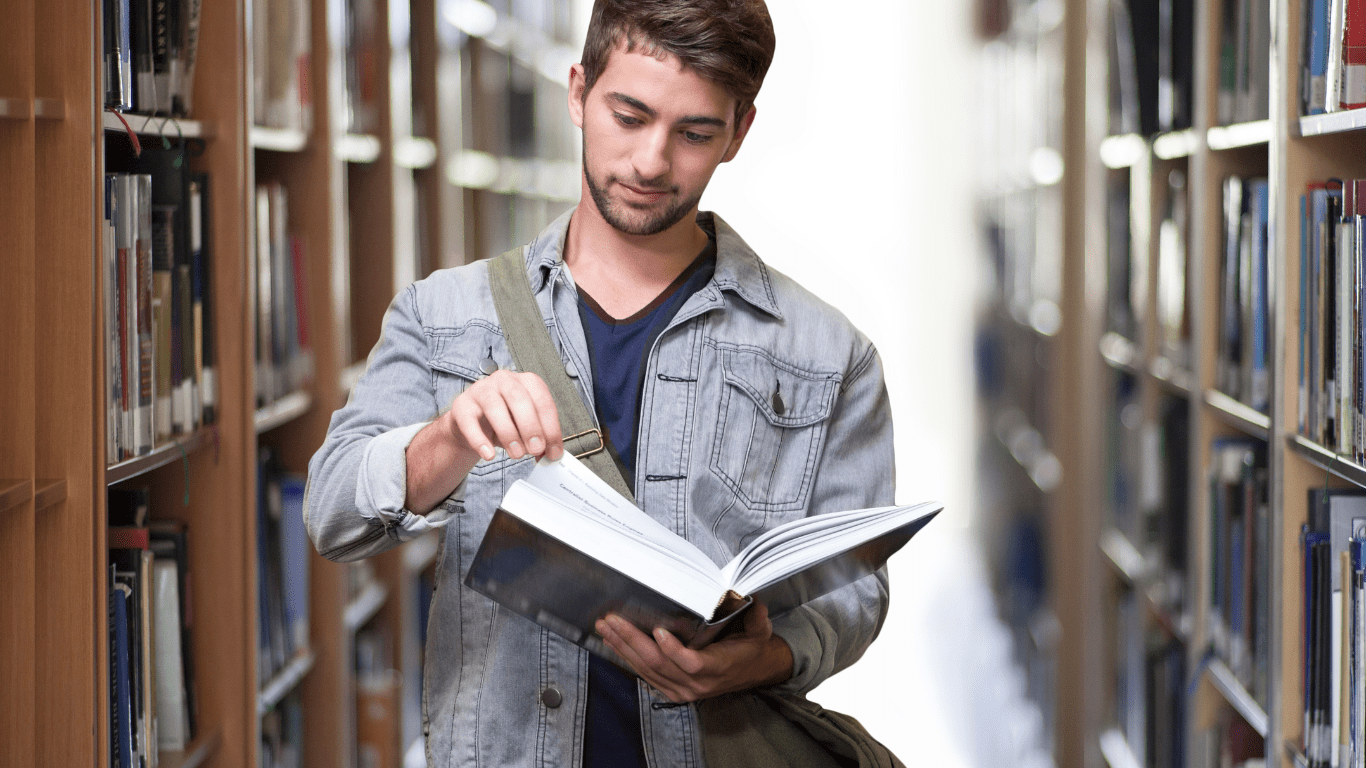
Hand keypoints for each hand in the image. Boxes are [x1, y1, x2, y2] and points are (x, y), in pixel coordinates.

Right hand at [443, 370, 563, 462]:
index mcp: (526, 382)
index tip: (554, 451)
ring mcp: (481, 390)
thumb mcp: (526, 428)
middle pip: (519, 398)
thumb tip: (552, 455)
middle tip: (536, 449)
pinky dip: (479, 440)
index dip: (551, 427)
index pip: (542, 400)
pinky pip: (469, 421)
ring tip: (516, 453)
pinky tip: (489, 455)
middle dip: (530, 426)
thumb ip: (540, 439)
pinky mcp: (462, 405)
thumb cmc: (506, 421)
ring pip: (494, 406)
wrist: (473, 425)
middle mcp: (504, 380)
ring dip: (508, 432)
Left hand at [595, 602, 793, 702]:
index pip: (691, 663)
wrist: (753, 671)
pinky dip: (628, 657)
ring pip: (647, 670)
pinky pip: (646, 675)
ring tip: (606, 628)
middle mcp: (697, 683)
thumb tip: (753, 599)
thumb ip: (757, 617)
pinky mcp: (673, 690)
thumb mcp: (760, 631)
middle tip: (613, 621)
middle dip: (631, 640)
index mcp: (718, 667)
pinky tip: (614, 643)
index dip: (673, 649)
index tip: (658, 631)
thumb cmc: (752, 648)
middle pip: (659, 664)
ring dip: (623, 647)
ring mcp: (683, 689)